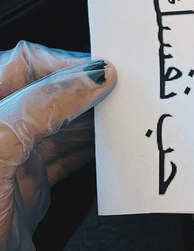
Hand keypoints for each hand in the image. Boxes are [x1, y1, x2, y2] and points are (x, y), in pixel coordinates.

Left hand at [0, 41, 116, 250]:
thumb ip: (39, 108)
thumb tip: (89, 77)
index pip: (24, 64)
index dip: (65, 62)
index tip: (104, 70)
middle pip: (48, 92)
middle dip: (86, 88)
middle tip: (122, 91)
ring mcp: (12, 160)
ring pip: (61, 125)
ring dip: (93, 120)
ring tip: (122, 116)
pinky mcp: (29, 188)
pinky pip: (67, 158)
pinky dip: (92, 151)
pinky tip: (108, 148)